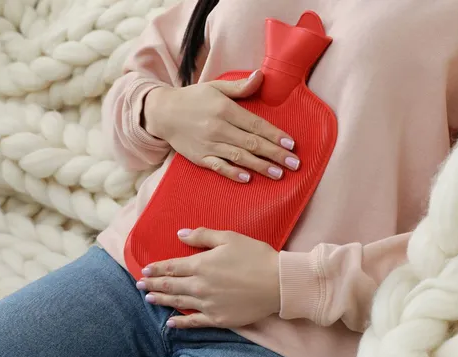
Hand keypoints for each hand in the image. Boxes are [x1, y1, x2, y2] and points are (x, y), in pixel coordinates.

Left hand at [136, 228, 280, 328]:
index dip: (157, 268)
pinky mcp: (218, 318)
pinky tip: (170, 322)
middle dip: (153, 284)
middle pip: (170, 285)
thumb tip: (181, 234)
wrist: (277, 283)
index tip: (145, 269)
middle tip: (140, 284)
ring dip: (161, 300)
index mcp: (201, 264)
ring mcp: (207, 304)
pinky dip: (180, 322)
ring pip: (178, 302)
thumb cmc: (255, 256)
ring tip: (148, 298)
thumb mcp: (229, 237)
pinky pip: (194, 322)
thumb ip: (203, 235)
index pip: (172, 267)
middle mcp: (200, 285)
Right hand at [142, 71, 299, 181]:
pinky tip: (247, 178)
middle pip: (252, 143)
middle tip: (294, 163)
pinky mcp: (199, 157)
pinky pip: (218, 167)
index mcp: (224, 110)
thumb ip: (239, 86)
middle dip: (275, 154)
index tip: (291, 144)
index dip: (274, 135)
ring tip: (279, 174)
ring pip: (239, 157)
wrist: (162, 113)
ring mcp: (208, 144)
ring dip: (260, 167)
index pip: (255, 124)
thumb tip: (260, 76)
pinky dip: (232, 173)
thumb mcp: (215, 87)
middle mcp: (218, 128)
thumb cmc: (193, 99)